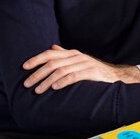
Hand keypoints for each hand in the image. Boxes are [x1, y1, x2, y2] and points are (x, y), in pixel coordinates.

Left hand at [22, 45, 139, 93]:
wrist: (115, 77)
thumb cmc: (94, 71)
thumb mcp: (78, 62)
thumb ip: (65, 55)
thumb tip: (52, 48)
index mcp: (72, 53)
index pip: (50, 53)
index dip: (36, 59)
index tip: (24, 67)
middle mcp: (77, 56)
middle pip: (52, 63)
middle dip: (37, 73)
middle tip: (27, 84)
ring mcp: (85, 64)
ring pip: (60, 70)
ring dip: (47, 81)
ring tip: (38, 90)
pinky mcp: (92, 73)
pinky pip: (74, 76)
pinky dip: (62, 82)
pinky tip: (54, 88)